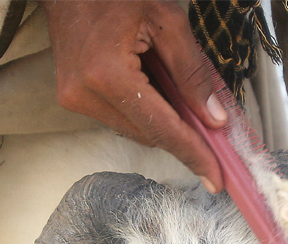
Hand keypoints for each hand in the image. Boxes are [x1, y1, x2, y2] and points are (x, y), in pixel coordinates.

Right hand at [42, 0, 226, 191]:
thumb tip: (214, 119)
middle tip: (211, 128)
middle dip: (182, 135)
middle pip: (148, 135)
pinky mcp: (71, 98)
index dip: (193, 154)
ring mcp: (74, 98)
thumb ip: (192, 73)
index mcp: (108, 73)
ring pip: (134, 130)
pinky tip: (151, 85)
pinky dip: (143, 110)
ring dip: (161, 120)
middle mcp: (85, 93)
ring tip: (172, 87)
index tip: (216, 178)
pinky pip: (119, 118)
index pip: (161, 129)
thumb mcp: (167, 21)